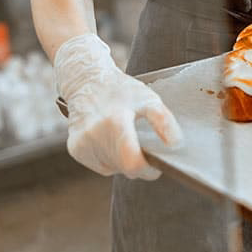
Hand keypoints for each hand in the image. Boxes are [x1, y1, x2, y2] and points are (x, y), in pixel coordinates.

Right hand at [53, 34, 182, 179]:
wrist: (85, 81)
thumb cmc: (119, 89)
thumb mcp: (148, 99)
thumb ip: (164, 121)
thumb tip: (175, 144)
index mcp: (115, 123)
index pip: (132, 163)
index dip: (148, 170)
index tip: (156, 165)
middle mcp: (95, 135)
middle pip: (125, 168)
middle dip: (137, 162)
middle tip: (140, 142)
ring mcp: (82, 144)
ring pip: (113, 169)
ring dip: (123, 160)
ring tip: (122, 135)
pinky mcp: (75, 149)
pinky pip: (100, 166)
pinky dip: (109, 158)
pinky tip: (110, 139)